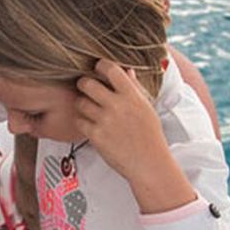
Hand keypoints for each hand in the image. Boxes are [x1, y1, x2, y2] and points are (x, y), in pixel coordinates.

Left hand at [74, 59, 194, 212]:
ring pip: (80, 103)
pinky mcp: (96, 136)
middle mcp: (117, 105)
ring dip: (82, 105)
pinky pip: (79, 121)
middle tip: (86, 88)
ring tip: (90, 110)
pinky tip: (91, 125)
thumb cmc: (150, 136)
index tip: (98, 69)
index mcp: (131, 95)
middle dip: (84, 84)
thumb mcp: (146, 108)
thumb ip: (134, 88)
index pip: (110, 68)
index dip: (100, 66)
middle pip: (87, 83)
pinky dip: (82, 122)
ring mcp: (105, 121)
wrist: (149, 163)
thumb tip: (126, 71)